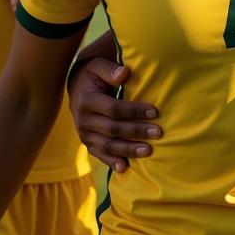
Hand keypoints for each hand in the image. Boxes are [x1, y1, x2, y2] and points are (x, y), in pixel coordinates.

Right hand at [67, 57, 160, 172]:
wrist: (76, 87)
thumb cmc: (93, 74)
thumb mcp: (98, 66)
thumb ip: (110, 69)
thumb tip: (124, 74)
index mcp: (87, 101)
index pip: (114, 109)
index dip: (134, 111)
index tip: (155, 111)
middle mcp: (83, 120)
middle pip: (113, 129)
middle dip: (137, 132)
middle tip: (158, 133)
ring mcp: (84, 134)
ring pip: (107, 146)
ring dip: (128, 150)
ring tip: (148, 151)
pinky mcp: (87, 143)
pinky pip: (99, 154)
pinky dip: (112, 162)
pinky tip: (125, 168)